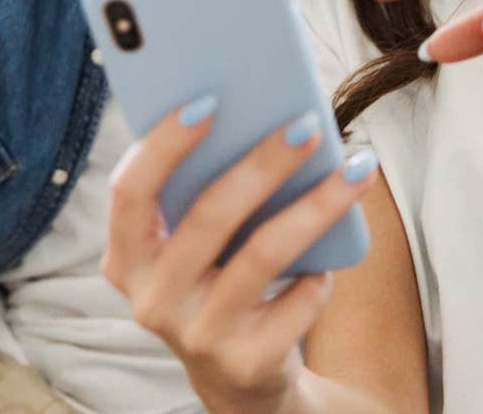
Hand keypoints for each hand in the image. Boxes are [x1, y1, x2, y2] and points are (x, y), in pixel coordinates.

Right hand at [103, 99, 378, 413]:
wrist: (240, 379)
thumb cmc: (218, 282)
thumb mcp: (193, 247)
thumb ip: (202, 192)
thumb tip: (263, 114)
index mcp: (127, 258)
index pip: (129, 192)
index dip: (163, 146)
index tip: (208, 102)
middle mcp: (152, 299)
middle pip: (209, 216)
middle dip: (263, 163)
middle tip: (307, 124)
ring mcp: (197, 334)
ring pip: (264, 253)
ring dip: (316, 204)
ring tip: (355, 168)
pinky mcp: (246, 362)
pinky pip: (297, 299)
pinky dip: (321, 272)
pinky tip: (334, 256)